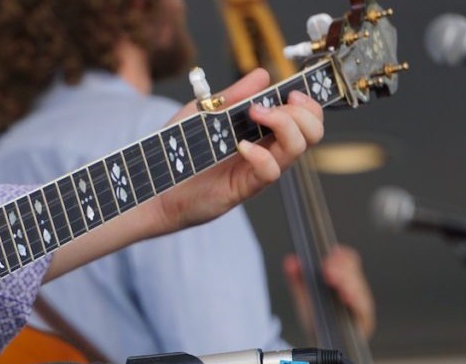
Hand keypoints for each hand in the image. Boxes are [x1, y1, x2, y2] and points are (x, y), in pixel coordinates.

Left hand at [156, 69, 324, 234]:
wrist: (154, 184)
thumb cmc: (178, 151)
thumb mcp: (205, 114)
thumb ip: (233, 97)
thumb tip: (262, 75)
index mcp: (262, 132)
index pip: (303, 118)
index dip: (309, 104)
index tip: (293, 92)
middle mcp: (266, 151)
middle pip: (311, 133)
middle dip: (301, 112)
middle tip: (270, 105)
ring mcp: (257, 170)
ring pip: (297, 149)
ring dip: (284, 125)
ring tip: (255, 115)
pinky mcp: (244, 187)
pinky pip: (270, 171)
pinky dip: (262, 155)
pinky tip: (242, 146)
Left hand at [283, 244, 375, 339]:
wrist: (321, 346)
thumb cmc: (317, 320)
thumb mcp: (305, 297)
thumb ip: (297, 279)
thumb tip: (290, 261)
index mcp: (344, 279)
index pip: (349, 260)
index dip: (341, 256)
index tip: (330, 254)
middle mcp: (356, 291)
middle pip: (354, 274)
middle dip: (341, 270)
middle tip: (327, 270)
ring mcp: (361, 306)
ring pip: (360, 289)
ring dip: (347, 283)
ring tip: (334, 279)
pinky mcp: (364, 321)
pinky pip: (362, 309)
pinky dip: (354, 301)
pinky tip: (346, 296)